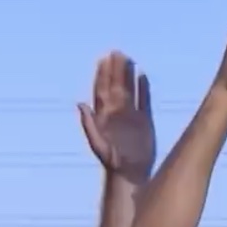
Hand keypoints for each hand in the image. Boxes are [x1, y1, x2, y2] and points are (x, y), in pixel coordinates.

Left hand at [78, 51, 155, 180]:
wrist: (130, 173)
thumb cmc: (111, 161)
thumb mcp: (97, 143)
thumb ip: (89, 124)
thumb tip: (80, 104)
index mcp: (104, 115)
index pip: (102, 89)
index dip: (102, 74)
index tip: (103, 59)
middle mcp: (117, 113)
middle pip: (116, 86)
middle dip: (115, 69)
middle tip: (117, 52)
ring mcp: (131, 116)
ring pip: (130, 90)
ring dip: (128, 75)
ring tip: (130, 59)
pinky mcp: (145, 121)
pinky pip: (145, 100)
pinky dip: (144, 88)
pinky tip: (143, 76)